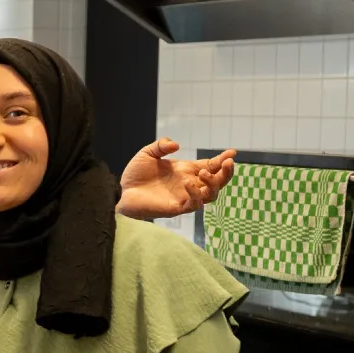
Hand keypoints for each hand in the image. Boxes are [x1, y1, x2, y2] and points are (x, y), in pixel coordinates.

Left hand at [117, 139, 235, 219]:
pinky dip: (195, 194)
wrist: (120, 191)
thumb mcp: (148, 153)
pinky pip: (193, 205)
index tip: (233, 153)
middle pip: (217, 182)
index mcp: (186, 170)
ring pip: (210, 195)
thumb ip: (162, 145)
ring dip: (213, 183)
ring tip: (204, 172)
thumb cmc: (135, 175)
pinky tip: (188, 184)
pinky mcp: (176, 208)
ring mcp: (184, 197)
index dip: (222, 160)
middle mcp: (189, 184)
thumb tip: (177, 144)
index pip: (211, 166)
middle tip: (227, 163)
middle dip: (226, 173)